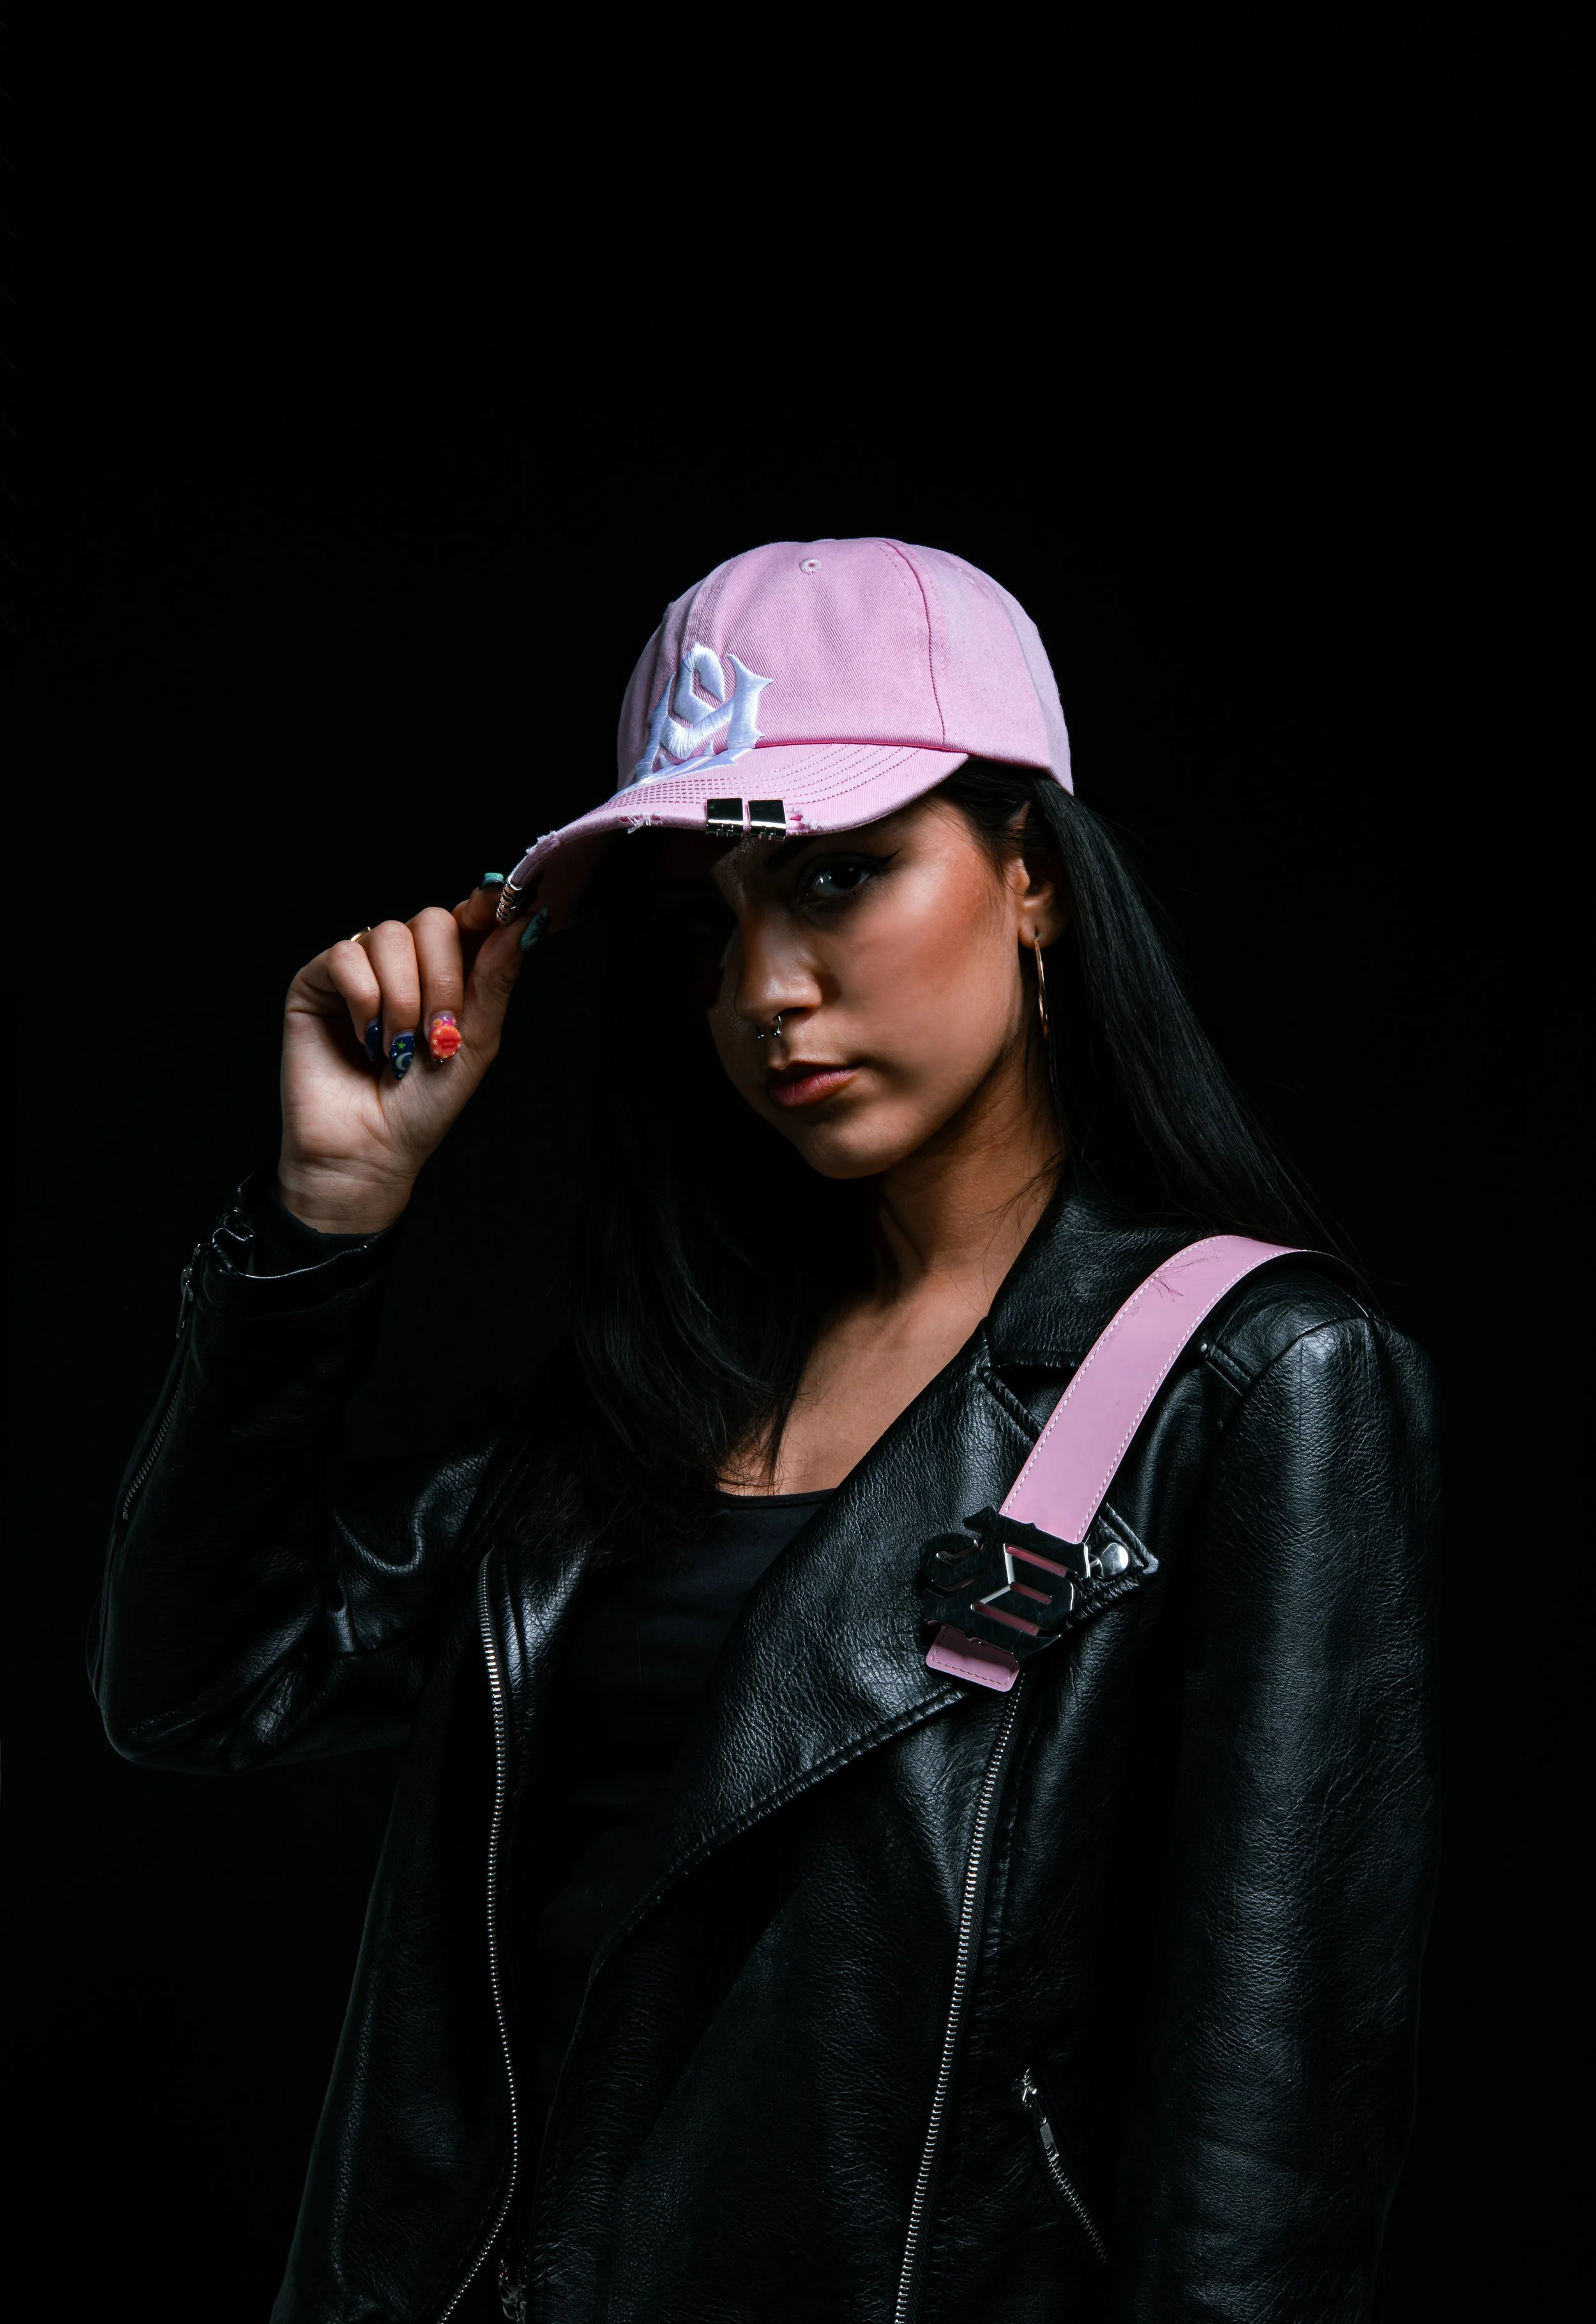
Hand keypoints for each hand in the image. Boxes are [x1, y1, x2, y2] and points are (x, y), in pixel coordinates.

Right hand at [276, 883, 527, 1232]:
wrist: (370, 1151)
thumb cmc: (423, 1107)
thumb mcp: (476, 1042)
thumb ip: (497, 978)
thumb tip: (527, 920)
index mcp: (446, 973)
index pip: (468, 918)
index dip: (486, 906)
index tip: (504, 904)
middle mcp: (404, 964)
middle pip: (432, 920)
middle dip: (443, 979)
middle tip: (439, 1033)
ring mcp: (360, 969)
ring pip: (389, 935)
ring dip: (403, 999)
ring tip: (398, 1048)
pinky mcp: (317, 982)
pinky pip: (346, 955)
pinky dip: (364, 999)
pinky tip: (366, 1038)